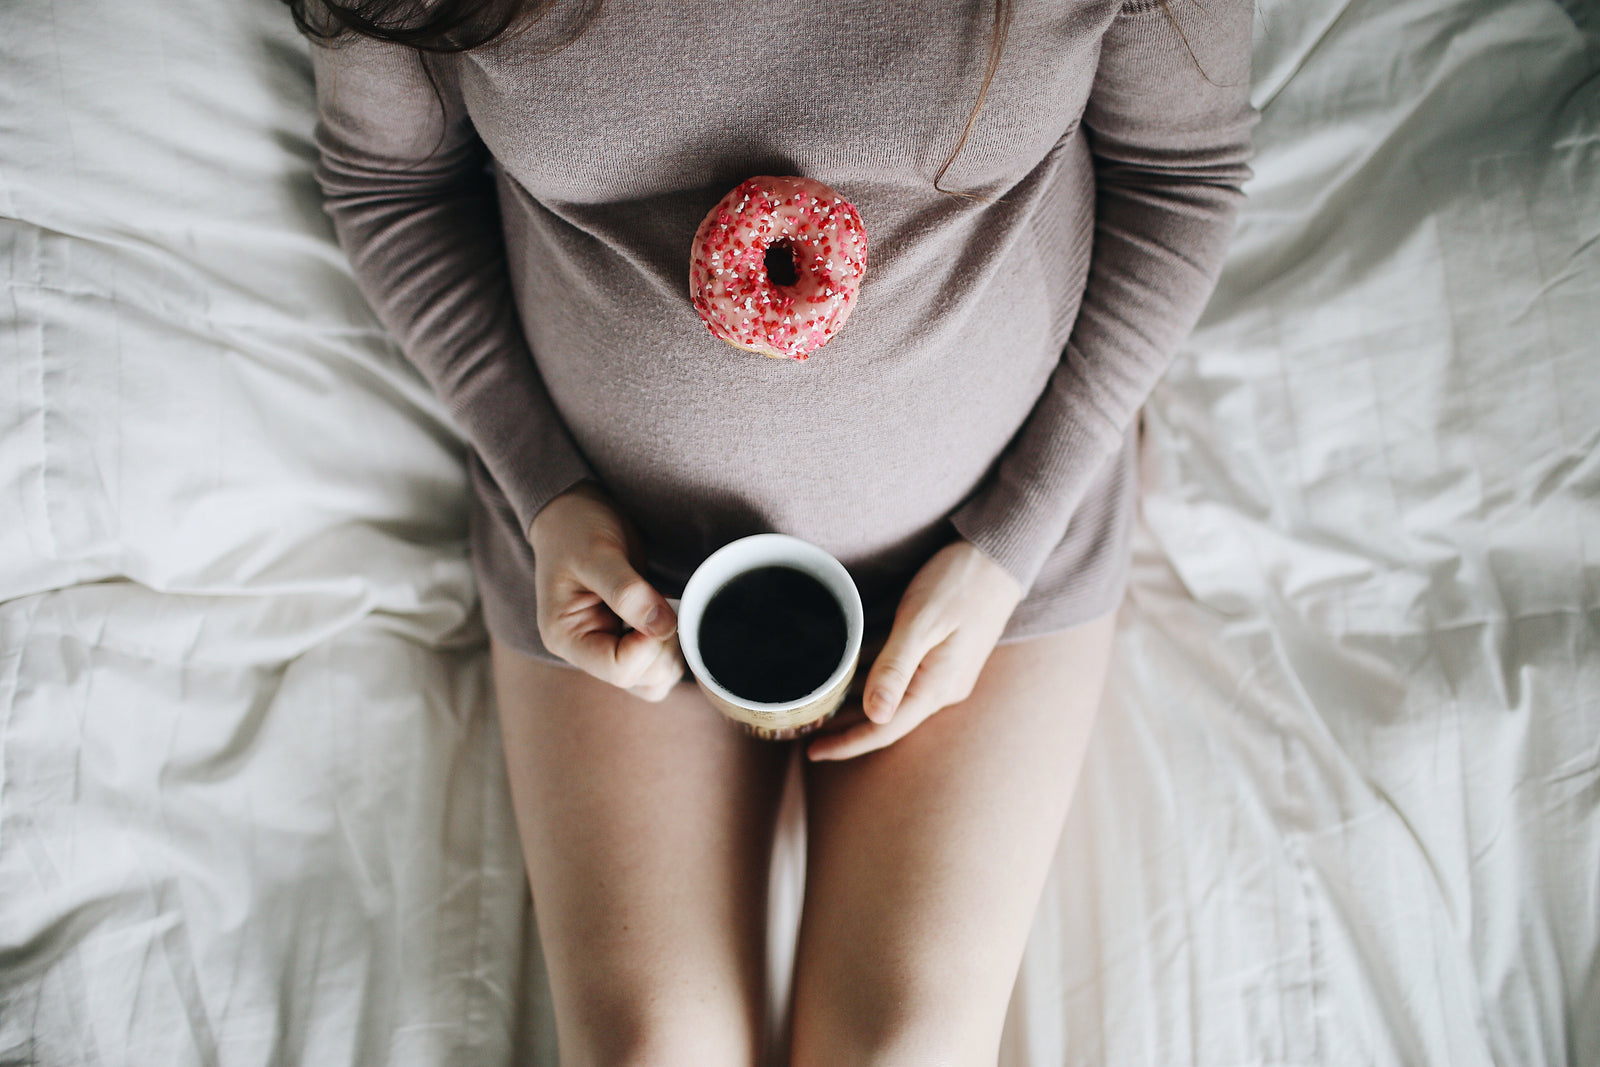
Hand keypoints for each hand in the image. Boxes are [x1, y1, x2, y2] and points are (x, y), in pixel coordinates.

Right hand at [527, 482, 683, 701]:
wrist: (575, 512)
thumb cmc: (575, 528)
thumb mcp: (596, 553)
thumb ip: (626, 591)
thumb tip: (662, 626)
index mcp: (566, 637)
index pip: (619, 670)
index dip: (649, 644)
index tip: (657, 605)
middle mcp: (587, 651)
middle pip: (642, 680)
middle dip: (664, 644)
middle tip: (664, 602)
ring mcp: (609, 647)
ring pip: (656, 680)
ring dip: (672, 647)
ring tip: (664, 605)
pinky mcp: (630, 639)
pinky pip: (660, 664)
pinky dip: (673, 644)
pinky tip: (666, 612)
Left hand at [806, 539, 1022, 760]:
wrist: (998, 556)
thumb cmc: (961, 583)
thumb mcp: (922, 621)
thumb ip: (896, 667)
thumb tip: (874, 715)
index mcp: (937, 686)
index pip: (885, 728)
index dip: (848, 743)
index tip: (813, 751)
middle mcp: (941, 687)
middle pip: (884, 716)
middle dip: (845, 724)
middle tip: (804, 724)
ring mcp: (941, 671)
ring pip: (889, 693)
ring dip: (854, 698)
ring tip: (817, 699)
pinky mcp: (939, 654)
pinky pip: (898, 673)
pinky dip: (869, 672)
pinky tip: (844, 667)